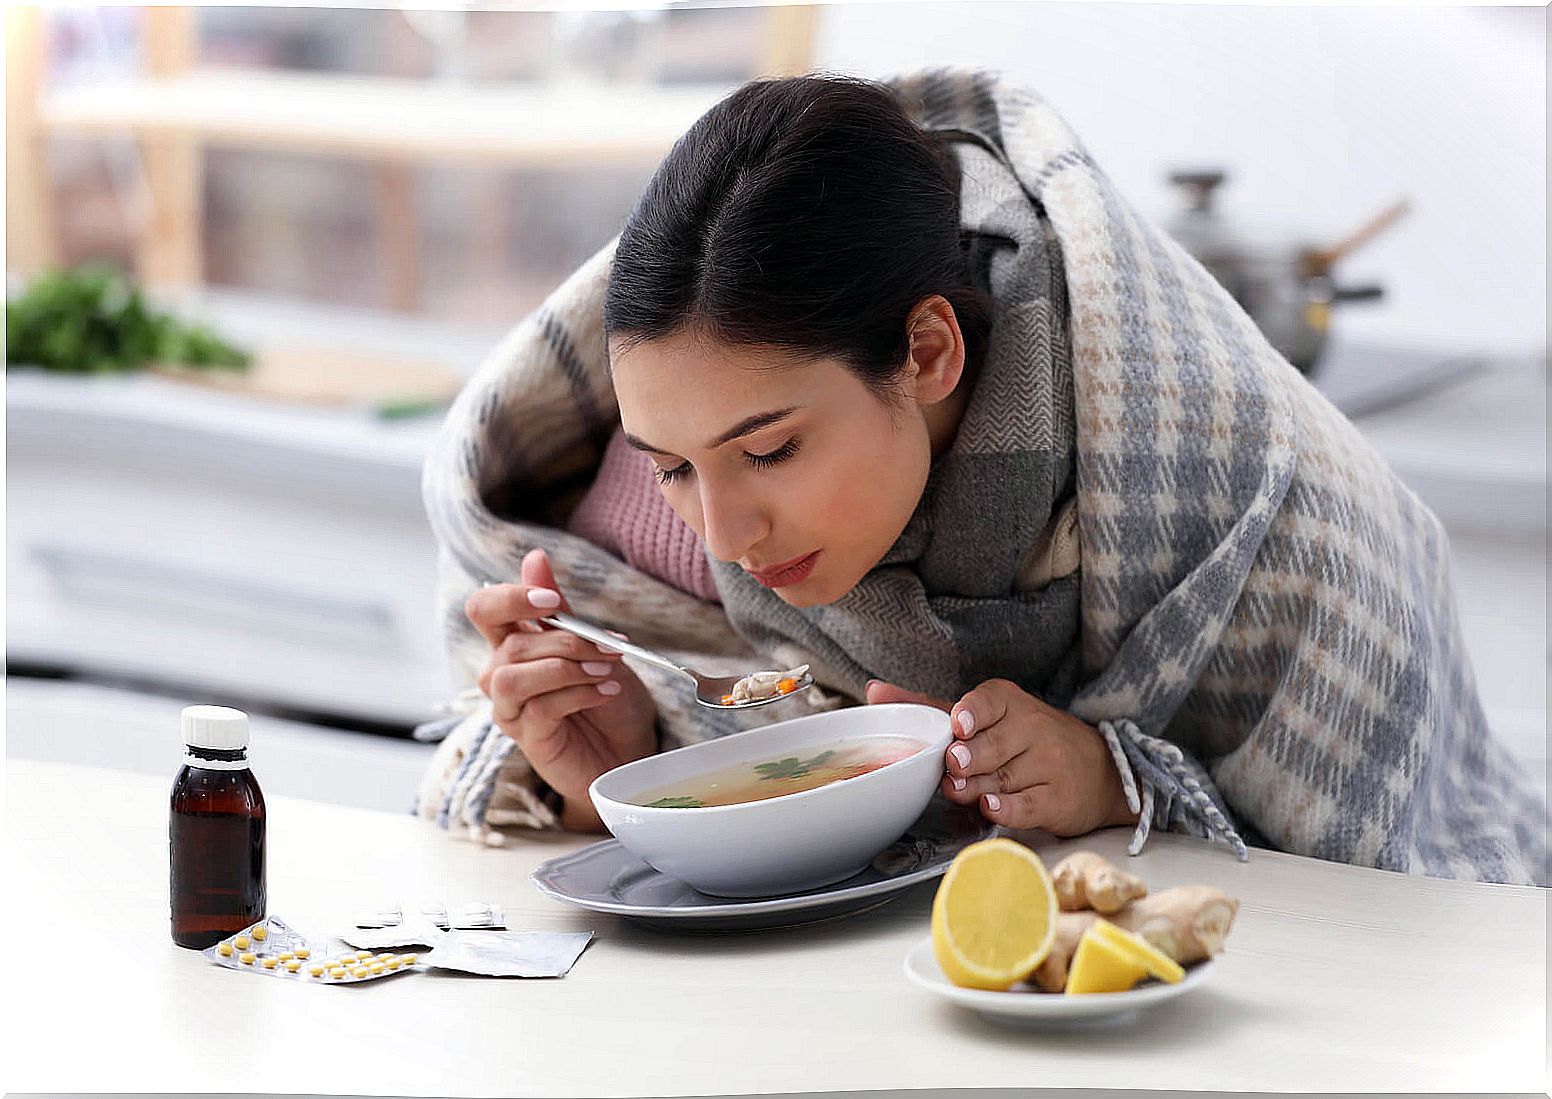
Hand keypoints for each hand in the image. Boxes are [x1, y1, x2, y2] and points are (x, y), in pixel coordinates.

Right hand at [465, 548, 657, 830]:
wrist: (630, 746)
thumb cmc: (608, 693)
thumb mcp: (592, 644)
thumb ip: (561, 609)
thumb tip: (534, 558)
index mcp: (514, 642)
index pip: (484, 609)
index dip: (511, 599)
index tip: (552, 601)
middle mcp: (502, 674)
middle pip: (506, 644)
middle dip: (563, 640)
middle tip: (607, 646)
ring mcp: (511, 708)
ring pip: (512, 678)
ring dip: (564, 669)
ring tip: (604, 671)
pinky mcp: (527, 738)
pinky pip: (539, 709)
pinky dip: (578, 694)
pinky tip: (605, 692)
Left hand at [864, 679, 1136, 835]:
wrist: (1102, 769)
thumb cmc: (1030, 739)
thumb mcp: (988, 715)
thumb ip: (930, 707)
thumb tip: (874, 692)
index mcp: (1009, 702)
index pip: (988, 702)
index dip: (972, 714)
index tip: (959, 725)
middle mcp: (1031, 728)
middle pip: (990, 746)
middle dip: (968, 758)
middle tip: (953, 766)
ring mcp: (1047, 765)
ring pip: (1002, 778)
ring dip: (976, 787)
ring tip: (960, 789)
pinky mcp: (1057, 800)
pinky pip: (1026, 805)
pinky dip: (1006, 808)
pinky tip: (992, 807)